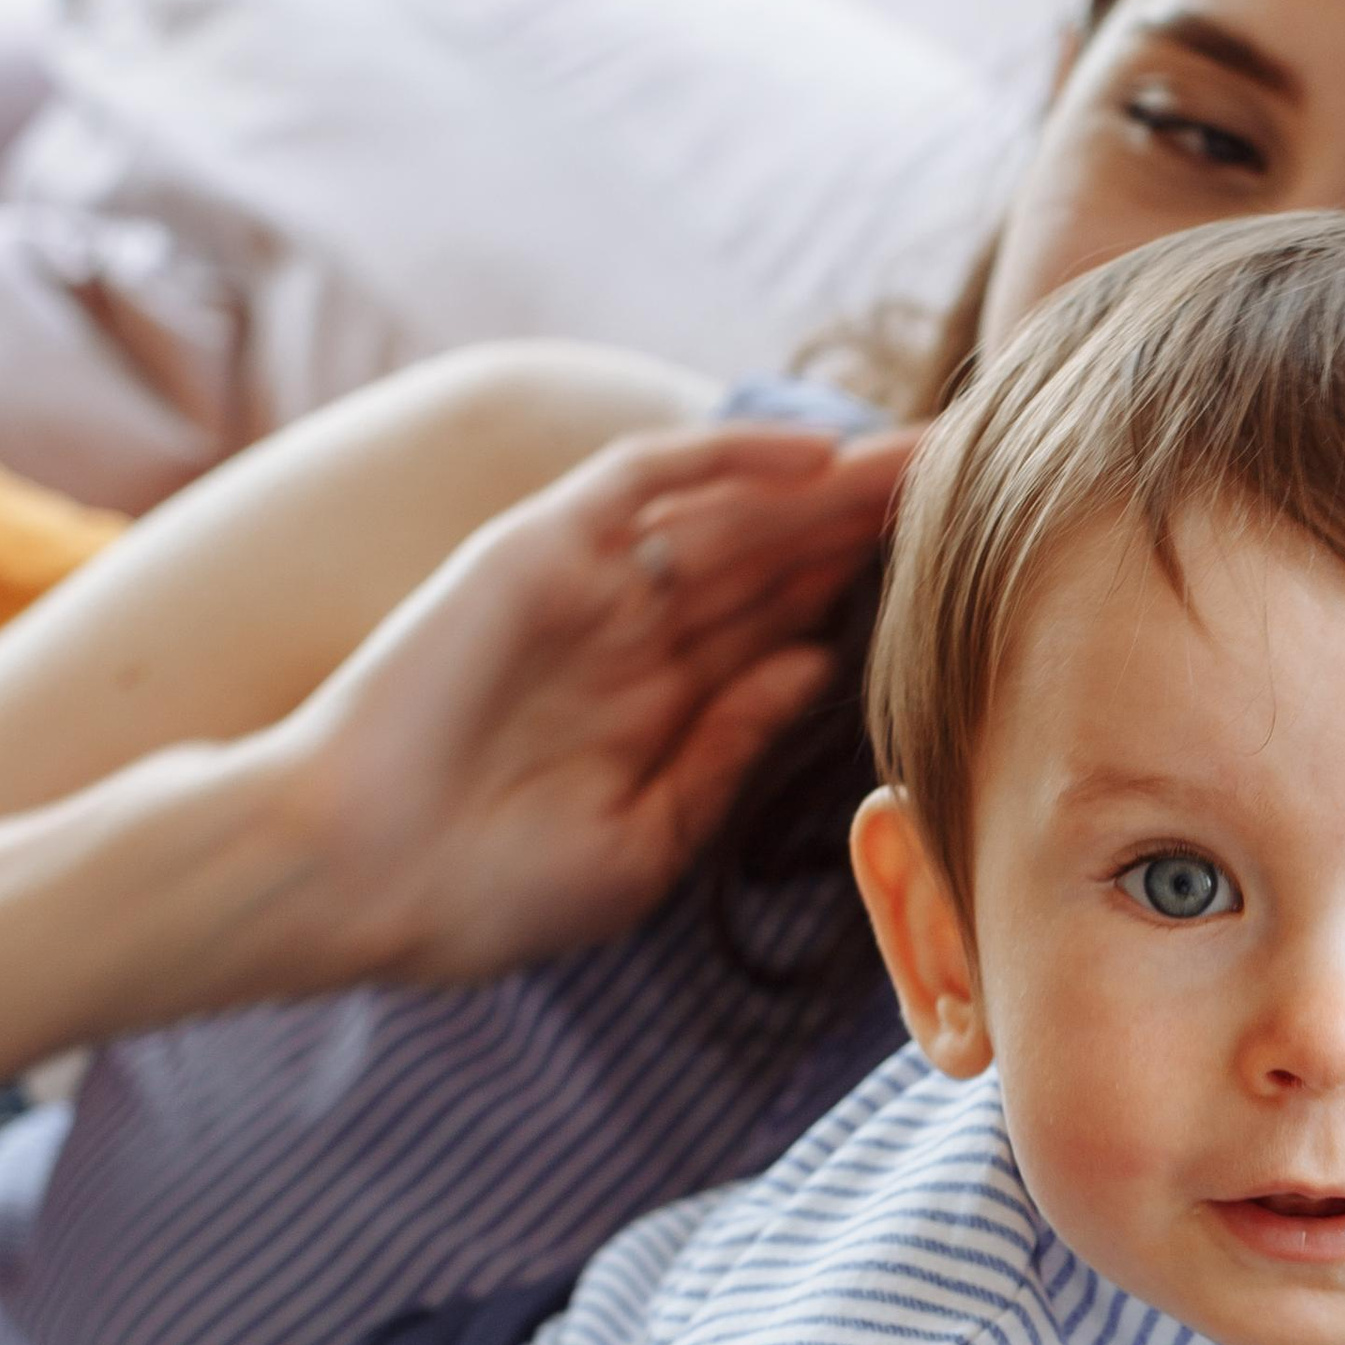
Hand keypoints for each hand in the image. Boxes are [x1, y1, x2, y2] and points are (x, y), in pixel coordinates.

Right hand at [272, 419, 915, 985]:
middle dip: (875, 521)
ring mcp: (589, 588)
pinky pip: (646, 483)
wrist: (357, 879)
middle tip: (987, 479)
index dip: (875, 592)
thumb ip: (727, 749)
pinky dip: (726, 459)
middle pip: (779, 556)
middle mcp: (635, 636)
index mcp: (662, 708)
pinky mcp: (536, 551)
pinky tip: (815, 458)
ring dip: (826, 481)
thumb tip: (814, 668)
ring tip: (928, 454)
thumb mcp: (648, 838)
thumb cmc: (486, 890)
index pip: (789, 627)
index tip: (978, 574)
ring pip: (731, 511)